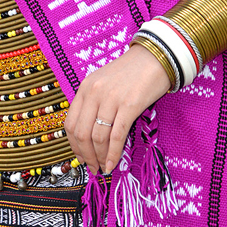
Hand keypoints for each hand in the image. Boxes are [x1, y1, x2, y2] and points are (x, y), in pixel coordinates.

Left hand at [64, 44, 170, 174]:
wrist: (155, 57)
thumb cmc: (131, 73)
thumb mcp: (104, 83)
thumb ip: (94, 104)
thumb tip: (90, 137)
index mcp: (85, 87)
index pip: (70, 123)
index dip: (74, 146)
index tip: (81, 158)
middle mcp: (94, 92)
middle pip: (81, 133)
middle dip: (86, 156)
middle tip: (93, 168)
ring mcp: (110, 98)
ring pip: (97, 137)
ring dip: (99, 157)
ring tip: (104, 167)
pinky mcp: (129, 105)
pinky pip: (116, 135)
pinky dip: (113, 154)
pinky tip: (113, 163)